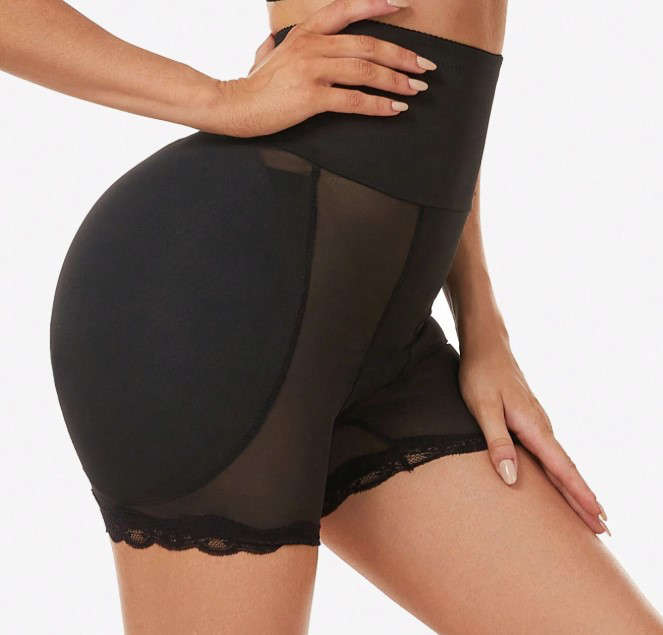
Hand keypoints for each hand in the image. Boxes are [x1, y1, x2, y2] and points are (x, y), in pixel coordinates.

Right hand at [209, 0, 435, 136]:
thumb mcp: (267, 55)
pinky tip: (395, 108)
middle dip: (402, 55)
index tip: (403, 4)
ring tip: (416, 88)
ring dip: (396, 80)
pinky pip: (354, 100)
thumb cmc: (254, 84)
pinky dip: (378, 105)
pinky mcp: (312, 97)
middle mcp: (312, 46)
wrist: (234, 106)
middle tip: (425, 65)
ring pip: (365, 70)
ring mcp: (312, 70)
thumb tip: (272, 41)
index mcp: (306, 32)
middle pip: (368, 44)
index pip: (346, 9)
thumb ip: (276, 44)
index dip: (376, 3)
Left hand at [458, 329, 610, 535]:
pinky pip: (550, 453)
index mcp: (533, 426)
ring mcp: (537, 422)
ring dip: (574, 488)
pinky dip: (561, 472)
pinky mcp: (529, 420)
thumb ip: (497, 441)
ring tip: (588, 512)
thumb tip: (512, 478)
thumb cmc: (480, 375)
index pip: (561, 468)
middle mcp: (541, 426)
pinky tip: (560, 480)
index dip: (578, 494)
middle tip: (604, 529)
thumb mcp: (483, 408)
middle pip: (566, 469)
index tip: (598, 517)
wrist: (486, 346)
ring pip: (560, 462)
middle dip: (584, 499)